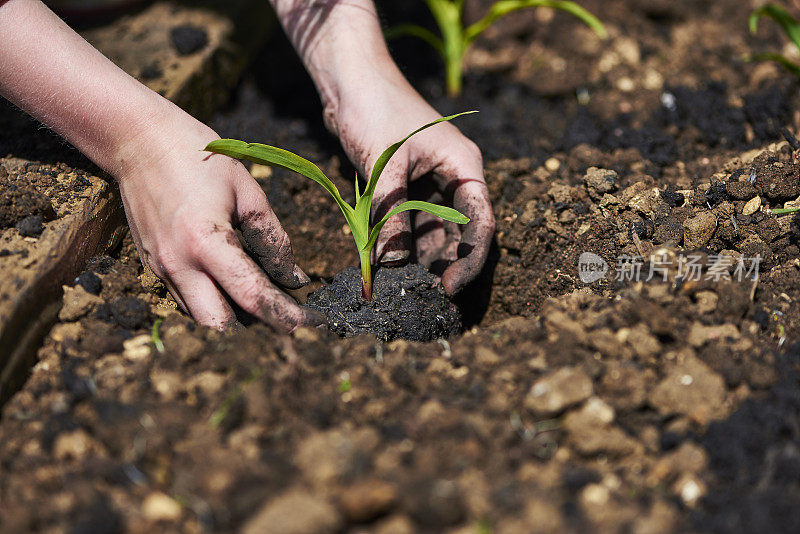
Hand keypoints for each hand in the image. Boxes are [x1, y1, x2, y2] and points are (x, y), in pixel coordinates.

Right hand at [116, 115, 323, 330]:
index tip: (313, 323)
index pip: (252, 295)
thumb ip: (272, 237)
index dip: (285, 315)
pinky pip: (186, 299)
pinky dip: (213, 300)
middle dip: (254, 327)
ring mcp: (160, 268)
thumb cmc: (198, 156)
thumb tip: (294, 278)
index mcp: (206, 241)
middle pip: (219, 325)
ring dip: (233, 316)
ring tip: (264, 298)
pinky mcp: (151, 266)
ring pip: (200, 317)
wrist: (137, 140)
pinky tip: (232, 282)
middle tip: (286, 314)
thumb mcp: (246, 190)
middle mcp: (178, 264)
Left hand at [327, 70, 494, 294]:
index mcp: (464, 167)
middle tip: (423, 294)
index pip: (481, 222)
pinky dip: (401, 241)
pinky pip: (411, 222)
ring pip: (434, 231)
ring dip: (420, 256)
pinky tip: (387, 262)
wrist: (350, 79)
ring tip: (402, 284)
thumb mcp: (384, 167)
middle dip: (444, 264)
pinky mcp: (408, 186)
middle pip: (460, 233)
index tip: (449, 289)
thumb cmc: (375, 110)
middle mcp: (454, 178)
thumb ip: (390, 216)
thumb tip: (391, 264)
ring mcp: (431, 183)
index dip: (469, 260)